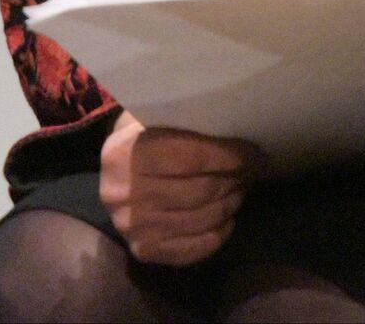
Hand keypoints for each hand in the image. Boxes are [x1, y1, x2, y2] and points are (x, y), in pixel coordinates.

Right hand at [98, 110, 258, 266]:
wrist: (111, 172)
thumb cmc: (141, 133)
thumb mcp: (154, 113)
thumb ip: (184, 118)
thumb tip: (234, 124)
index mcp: (126, 152)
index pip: (191, 157)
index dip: (229, 156)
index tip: (253, 152)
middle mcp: (123, 193)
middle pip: (198, 190)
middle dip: (233, 179)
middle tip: (252, 170)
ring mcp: (132, 227)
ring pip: (199, 220)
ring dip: (229, 204)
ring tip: (241, 189)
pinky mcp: (142, 250)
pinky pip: (190, 249)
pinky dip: (216, 236)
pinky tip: (227, 220)